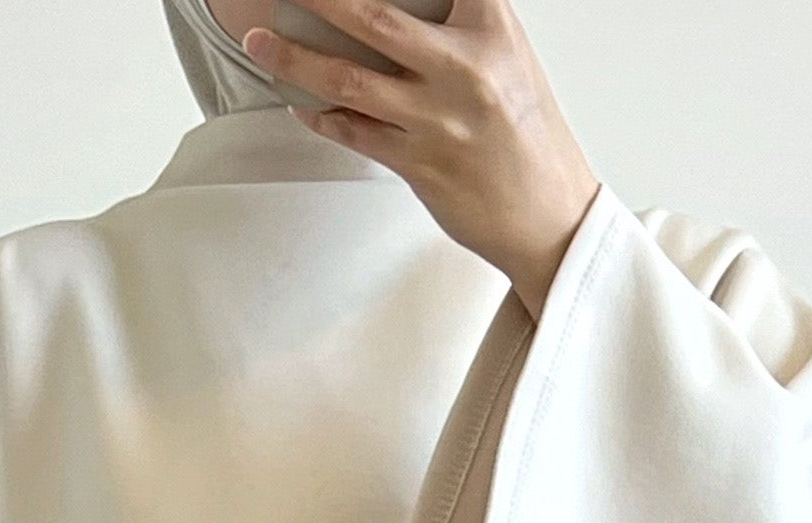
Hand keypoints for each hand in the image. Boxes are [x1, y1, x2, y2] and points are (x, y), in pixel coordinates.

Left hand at [242, 0, 599, 316]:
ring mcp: (438, 121)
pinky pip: (354, 133)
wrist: (551, 215)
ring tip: (260, 42)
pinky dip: (320, 115)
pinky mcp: (419, 165)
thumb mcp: (508, 56)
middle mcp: (463, 69)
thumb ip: (461, 22)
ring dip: (294, 58)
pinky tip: (297, 101)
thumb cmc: (527, 135)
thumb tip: (394, 11)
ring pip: (348, 80)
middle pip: (371, 18)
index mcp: (491, 28)